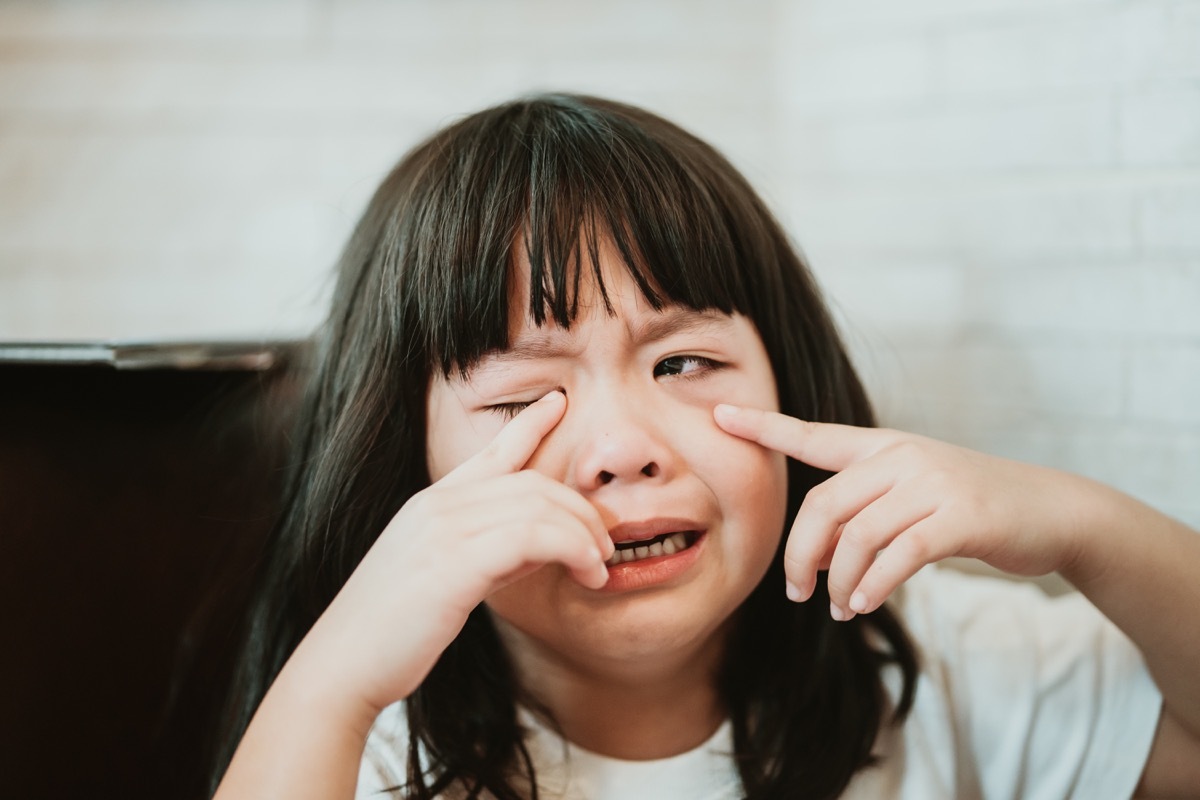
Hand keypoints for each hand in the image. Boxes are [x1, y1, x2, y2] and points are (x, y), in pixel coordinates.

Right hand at [303, 390, 612, 712]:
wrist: (342, 665)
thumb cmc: (392, 632)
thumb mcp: (443, 579)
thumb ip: (487, 552)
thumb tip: (542, 546)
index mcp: (432, 505)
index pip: (490, 452)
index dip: (529, 424)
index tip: (559, 403)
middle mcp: (438, 505)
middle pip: (532, 482)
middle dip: (580, 509)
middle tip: (606, 543)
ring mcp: (443, 529)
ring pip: (539, 506)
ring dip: (583, 535)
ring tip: (601, 566)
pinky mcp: (454, 561)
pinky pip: (533, 536)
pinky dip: (572, 550)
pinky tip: (587, 574)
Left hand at [714, 404, 1092, 620]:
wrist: (1052, 511)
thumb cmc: (973, 509)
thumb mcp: (914, 498)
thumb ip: (864, 517)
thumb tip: (818, 557)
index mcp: (884, 447)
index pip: (813, 436)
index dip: (764, 427)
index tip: (718, 415)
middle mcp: (902, 457)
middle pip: (823, 504)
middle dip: (801, 554)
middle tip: (796, 592)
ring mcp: (932, 483)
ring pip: (857, 536)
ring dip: (838, 581)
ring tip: (838, 607)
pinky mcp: (960, 517)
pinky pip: (898, 555)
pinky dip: (872, 584)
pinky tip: (863, 603)